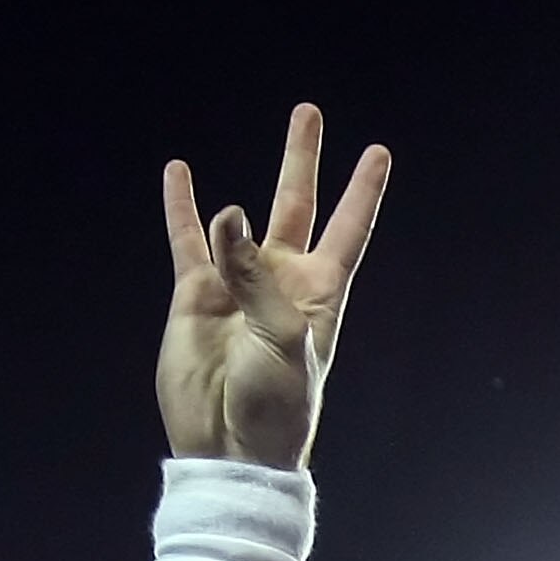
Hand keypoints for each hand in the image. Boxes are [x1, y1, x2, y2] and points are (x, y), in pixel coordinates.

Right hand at [157, 104, 391, 469]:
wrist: (229, 446)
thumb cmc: (276, 405)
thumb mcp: (284, 341)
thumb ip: (256, 277)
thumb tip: (227, 218)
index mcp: (319, 295)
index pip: (347, 230)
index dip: (363, 193)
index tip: (379, 152)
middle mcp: (281, 282)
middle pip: (296, 207)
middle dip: (302, 162)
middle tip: (309, 114)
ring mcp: (237, 286)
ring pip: (237, 222)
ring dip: (237, 188)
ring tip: (216, 155)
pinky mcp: (196, 297)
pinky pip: (188, 242)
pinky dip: (183, 209)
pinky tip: (180, 174)